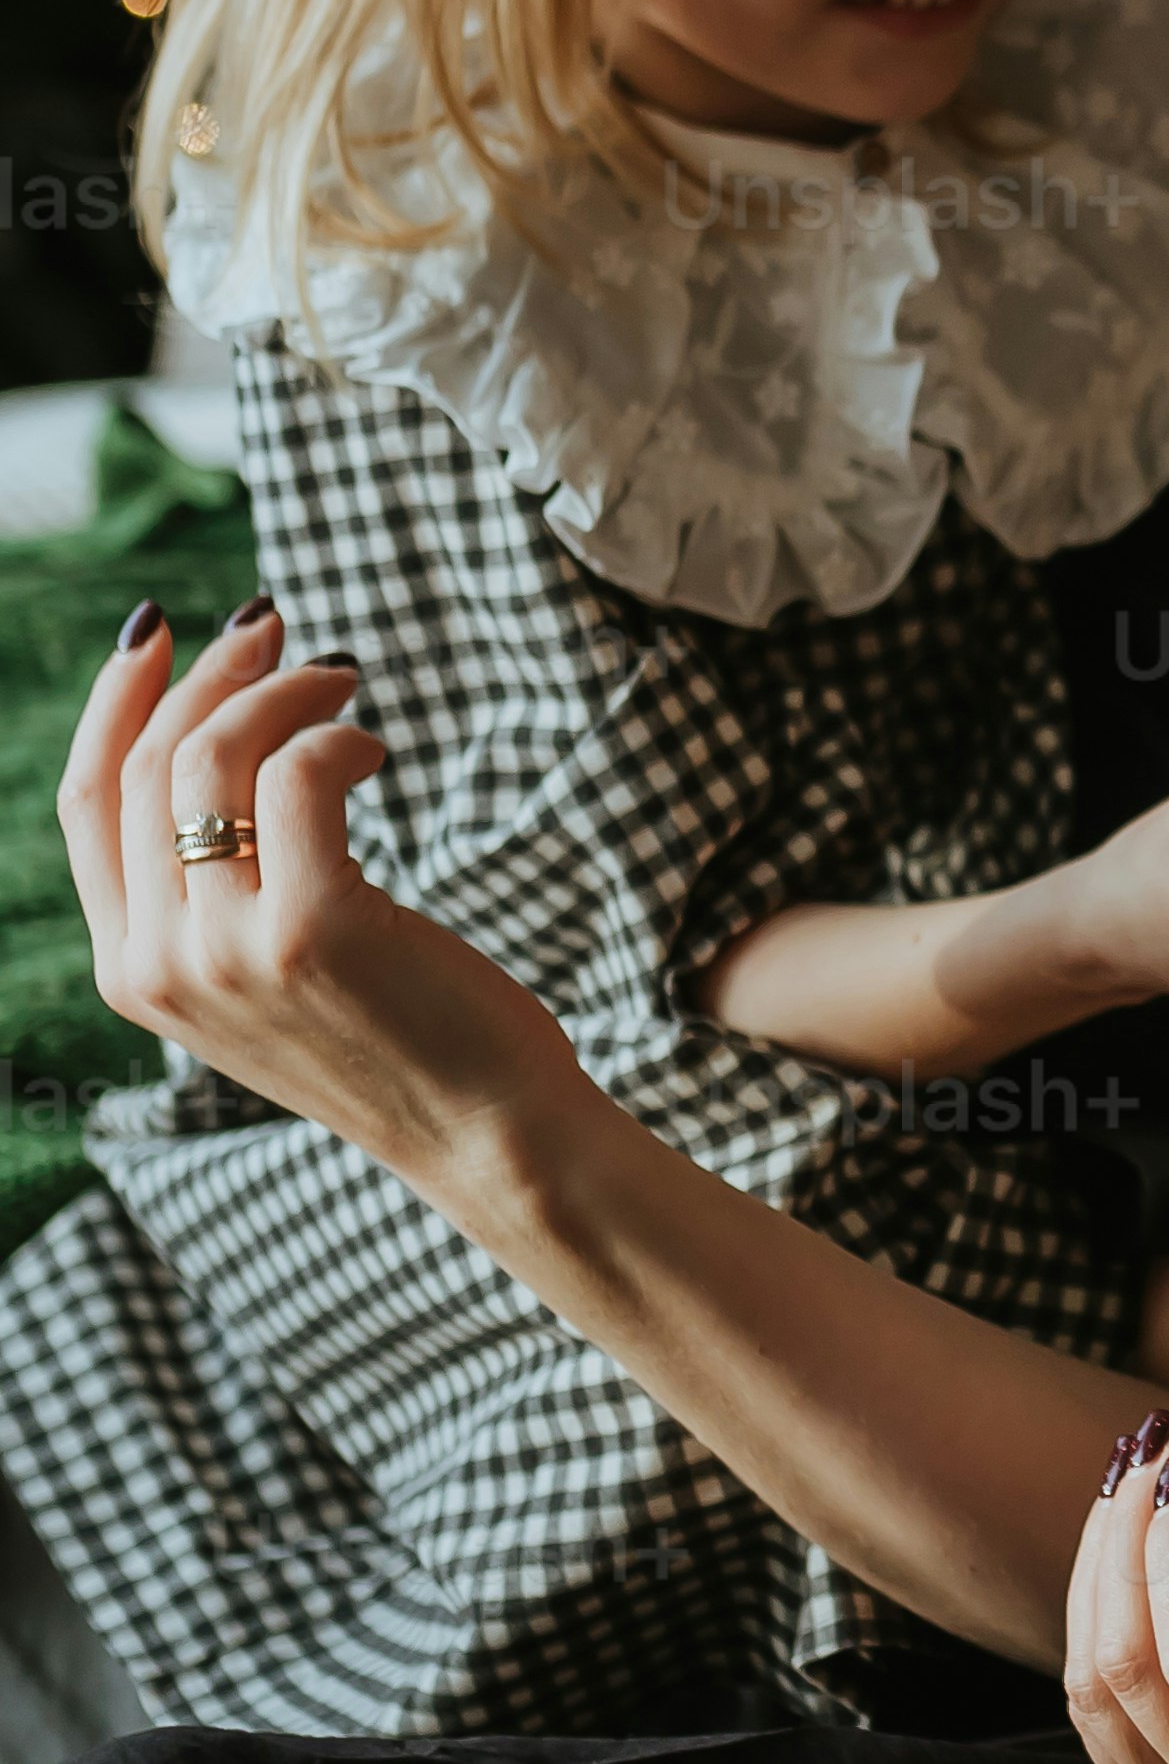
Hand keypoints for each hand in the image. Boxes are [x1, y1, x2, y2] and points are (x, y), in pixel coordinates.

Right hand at [60, 598, 578, 1186]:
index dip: (118, 701)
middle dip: (216, 673)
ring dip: (282, 692)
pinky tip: (374, 747)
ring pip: (214, 756)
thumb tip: (206, 736)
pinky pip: (299, 774)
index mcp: (133, 975)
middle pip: (151, 762)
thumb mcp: (263, 973)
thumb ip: (210, 891)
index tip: (163, 630)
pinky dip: (337, 735)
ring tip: (342, 682)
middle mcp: (161, 966)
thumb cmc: (395, 1035)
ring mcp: (228, 950)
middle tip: (280, 632)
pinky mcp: (313, 927)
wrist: (486, 1132)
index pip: (86, 803)